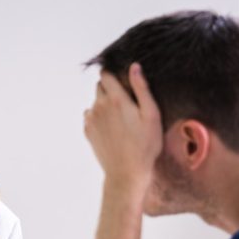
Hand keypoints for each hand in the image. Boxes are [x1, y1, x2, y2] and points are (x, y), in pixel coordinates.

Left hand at [83, 63, 162, 189]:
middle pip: (100, 86)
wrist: (127, 173)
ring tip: (121, 120)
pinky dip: (99, 118)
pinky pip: (91, 116)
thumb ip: (141, 88)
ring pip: (95, 102)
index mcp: (115, 98)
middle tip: (127, 105)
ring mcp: (91, 119)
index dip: (114, 75)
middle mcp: (99, 106)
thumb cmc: (144, 145)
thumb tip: (134, 66)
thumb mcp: (151, 114)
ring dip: (105, 105)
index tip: (123, 82)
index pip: (106, 74)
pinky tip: (113, 130)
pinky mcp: (87, 131)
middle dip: (111, 89)